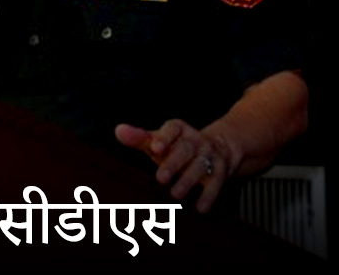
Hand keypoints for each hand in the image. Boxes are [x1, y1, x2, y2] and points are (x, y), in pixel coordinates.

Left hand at [115, 119, 238, 213]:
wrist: (219, 148)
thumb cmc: (177, 147)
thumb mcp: (159, 141)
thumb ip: (139, 138)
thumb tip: (118, 131)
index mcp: (179, 129)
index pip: (172, 128)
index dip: (164, 137)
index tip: (154, 148)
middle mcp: (196, 140)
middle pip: (185, 149)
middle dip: (174, 163)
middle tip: (160, 178)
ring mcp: (210, 155)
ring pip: (201, 166)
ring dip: (189, 180)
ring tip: (175, 194)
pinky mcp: (221, 171)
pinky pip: (217, 182)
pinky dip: (209, 196)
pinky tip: (201, 209)